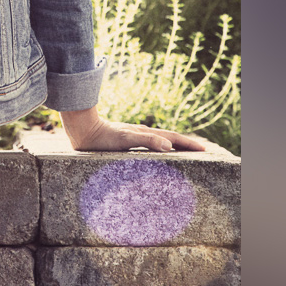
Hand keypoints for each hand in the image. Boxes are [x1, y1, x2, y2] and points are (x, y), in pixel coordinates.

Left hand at [60, 106, 206, 152]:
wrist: (82, 130)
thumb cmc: (101, 138)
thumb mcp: (124, 140)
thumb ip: (145, 140)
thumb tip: (168, 145)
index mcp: (145, 133)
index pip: (172, 138)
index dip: (188, 144)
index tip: (204, 149)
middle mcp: (141, 134)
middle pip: (169, 138)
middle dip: (185, 144)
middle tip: (201, 151)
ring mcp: (134, 137)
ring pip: (159, 142)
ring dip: (174, 147)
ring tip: (185, 153)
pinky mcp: (125, 142)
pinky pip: (148, 146)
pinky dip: (159, 150)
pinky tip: (156, 155)